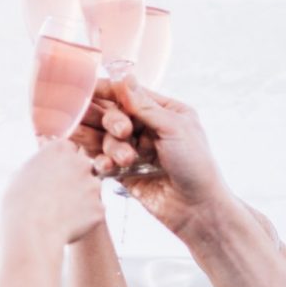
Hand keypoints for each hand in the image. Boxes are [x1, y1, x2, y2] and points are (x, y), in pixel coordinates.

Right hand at [0, 139, 105, 248]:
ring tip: (60, 214)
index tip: (53, 177)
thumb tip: (42, 168)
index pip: (68, 150)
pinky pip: (93, 212)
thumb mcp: (21, 173)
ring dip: (81, 199)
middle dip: (75, 179)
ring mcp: (94, 185)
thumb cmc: (19, 203)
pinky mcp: (99, 207)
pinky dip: (84, 219)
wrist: (31, 231)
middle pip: (83, 167)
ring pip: (91, 190)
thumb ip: (39, 166)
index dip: (61, 165)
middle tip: (58, 197)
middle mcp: (81, 162)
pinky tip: (67, 226)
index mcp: (60, 149)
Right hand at [84, 76, 228, 238]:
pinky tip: (108, 168)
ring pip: (106, 138)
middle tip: (123, 132)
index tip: (87, 88)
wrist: (198, 209)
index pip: (129, 94)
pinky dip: (102, 162)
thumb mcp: (174, 128)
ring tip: (125, 160)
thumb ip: (144, 105)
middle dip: (112, 121)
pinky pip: (103, 161)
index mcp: (164, 112)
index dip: (108, 91)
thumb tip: (124, 76)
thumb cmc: (196, 165)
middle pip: (113, 115)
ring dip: (111, 146)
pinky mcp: (125, 173)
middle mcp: (148, 129)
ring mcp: (135, 151)